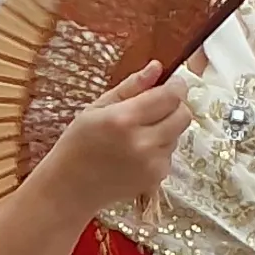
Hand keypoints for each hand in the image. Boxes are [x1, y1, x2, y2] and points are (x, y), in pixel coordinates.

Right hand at [29, 63, 191, 219]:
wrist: (71, 187)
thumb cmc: (78, 143)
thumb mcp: (97, 108)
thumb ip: (131, 86)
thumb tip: (157, 67)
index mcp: (124, 119)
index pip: (171, 96)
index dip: (176, 86)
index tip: (170, 83)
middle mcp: (143, 142)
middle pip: (183, 115)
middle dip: (176, 105)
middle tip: (156, 106)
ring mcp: (152, 162)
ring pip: (178, 133)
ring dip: (166, 127)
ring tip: (139, 132)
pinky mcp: (157, 177)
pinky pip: (170, 153)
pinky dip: (160, 147)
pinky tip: (136, 151)